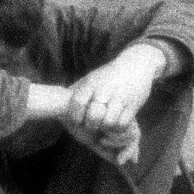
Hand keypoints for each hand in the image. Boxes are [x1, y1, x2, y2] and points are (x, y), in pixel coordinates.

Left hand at [64, 44, 165, 158]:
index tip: (77, 121)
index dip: (75, 115)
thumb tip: (58, 107)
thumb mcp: (91, 79)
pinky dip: (117, 128)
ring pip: (108, 122)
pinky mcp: (133, 105)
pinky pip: (122, 124)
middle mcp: (105, 89)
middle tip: (92, 126)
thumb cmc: (107, 77)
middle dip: (91, 125)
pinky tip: (116, 124)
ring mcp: (121, 97)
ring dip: (105, 128)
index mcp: (91, 82)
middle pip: (93, 116)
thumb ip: (77, 91)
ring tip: (104, 126)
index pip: (78, 102)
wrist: (135, 65)